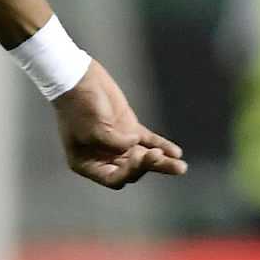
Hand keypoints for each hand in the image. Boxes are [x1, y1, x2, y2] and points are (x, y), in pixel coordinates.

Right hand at [53, 62, 186, 189]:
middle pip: (131, 170)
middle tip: (159, 155)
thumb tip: (136, 144)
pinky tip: (176, 152)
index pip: (113, 178)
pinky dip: (162, 145)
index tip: (138, 156)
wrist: (79, 80)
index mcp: (87, 163)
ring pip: (143, 158)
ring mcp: (118, 143)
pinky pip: (148, 141)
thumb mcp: (93, 129)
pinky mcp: (129, 129)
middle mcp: (103, 157)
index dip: (129, 172)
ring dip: (162, 162)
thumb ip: (115, 143)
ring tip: (181, 166)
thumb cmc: (78, 107)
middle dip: (147, 165)